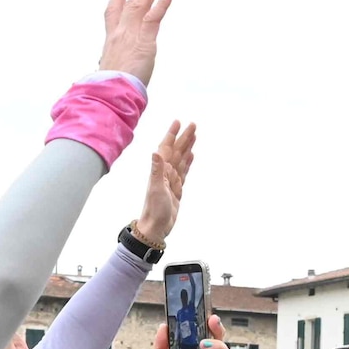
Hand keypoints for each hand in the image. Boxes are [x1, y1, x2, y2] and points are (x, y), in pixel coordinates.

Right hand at [96, 0, 172, 84]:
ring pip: (140, 6)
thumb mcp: (107, 72)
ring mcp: (131, 35)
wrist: (110, 94)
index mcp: (110, 42)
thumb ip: (111, 65)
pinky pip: (153, 18)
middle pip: (129, 4)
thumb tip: (108, 67)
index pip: (112, 13)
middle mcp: (119, 34)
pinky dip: (161, 4)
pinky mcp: (144, 42)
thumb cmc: (108, 89)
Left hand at [133, 122, 194, 245]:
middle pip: (177, 151)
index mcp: (160, 170)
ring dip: (187, 147)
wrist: (156, 226)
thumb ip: (156, 170)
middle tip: (193, 125)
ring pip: (181, 159)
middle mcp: (165, 172)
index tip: (178, 122)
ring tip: (194, 136)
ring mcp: (172, 180)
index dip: (172, 135)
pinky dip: (188, 162)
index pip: (167, 148)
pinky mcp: (177, 188)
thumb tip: (156, 152)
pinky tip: (191, 155)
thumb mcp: (156, 189)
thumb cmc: (154, 209)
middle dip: (184, 137)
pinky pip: (184, 171)